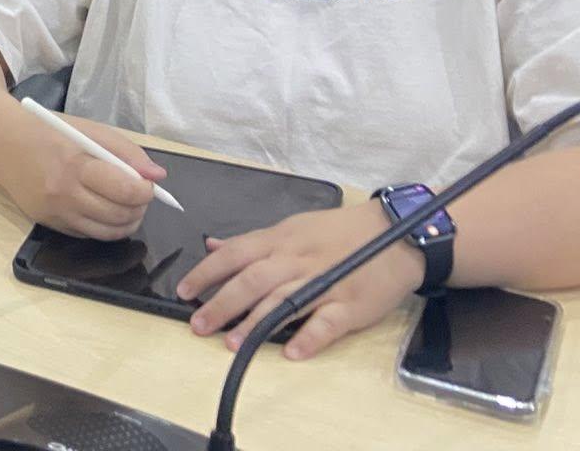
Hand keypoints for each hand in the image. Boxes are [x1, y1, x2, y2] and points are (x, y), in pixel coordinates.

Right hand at [1, 115, 165, 240]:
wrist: (3, 144)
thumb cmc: (50, 132)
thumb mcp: (90, 130)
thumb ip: (127, 152)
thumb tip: (157, 177)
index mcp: (75, 165)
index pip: (124, 191)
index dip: (145, 191)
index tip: (147, 184)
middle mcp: (64, 194)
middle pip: (119, 216)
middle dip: (139, 208)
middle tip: (140, 196)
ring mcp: (56, 213)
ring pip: (107, 233)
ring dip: (126, 222)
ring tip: (127, 205)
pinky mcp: (49, 225)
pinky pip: (88, 234)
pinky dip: (103, 226)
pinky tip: (102, 208)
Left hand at [175, 202, 423, 358]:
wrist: (395, 233)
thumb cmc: (339, 232)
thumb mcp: (292, 228)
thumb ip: (252, 242)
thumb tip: (212, 246)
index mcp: (280, 241)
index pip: (235, 254)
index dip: (207, 272)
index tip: (185, 291)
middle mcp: (297, 260)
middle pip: (253, 280)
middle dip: (222, 303)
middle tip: (199, 325)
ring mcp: (324, 282)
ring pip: (284, 301)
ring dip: (255, 323)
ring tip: (232, 343)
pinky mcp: (351, 304)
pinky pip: (327, 322)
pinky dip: (309, 337)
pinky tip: (291, 352)